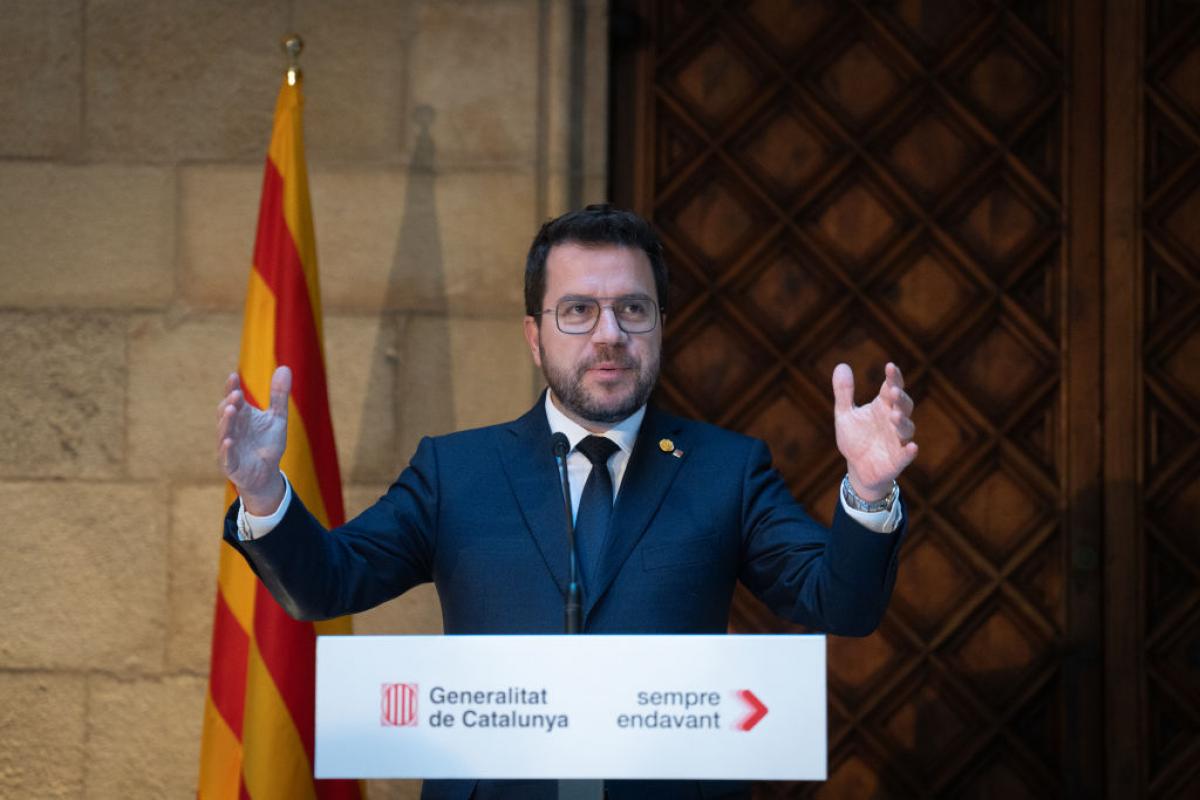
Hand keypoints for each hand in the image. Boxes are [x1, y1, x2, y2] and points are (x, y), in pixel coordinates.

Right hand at [217, 366, 290, 513]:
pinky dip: (226, 448)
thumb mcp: (277, 417)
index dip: (232, 387)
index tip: (234, 376)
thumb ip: (279, 395)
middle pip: (226, 412)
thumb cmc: (267, 443)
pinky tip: (229, 441)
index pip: (233, 397)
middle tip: (236, 394)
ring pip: (224, 431)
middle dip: (230, 403)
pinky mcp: (230, 463)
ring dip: (226, 421)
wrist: (266, 473)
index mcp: (241, 415)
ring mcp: (229, 445)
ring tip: (231, 409)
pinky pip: (226, 455)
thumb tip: (284, 367)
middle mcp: (231, 428)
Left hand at [832, 362, 917, 500]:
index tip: (890, 366)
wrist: (857, 468)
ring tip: (895, 415)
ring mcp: (897, 440)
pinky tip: (912, 447)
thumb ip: (844, 392)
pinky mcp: (898, 459)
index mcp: (882, 407)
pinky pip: (907, 455)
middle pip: (903, 405)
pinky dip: (910, 451)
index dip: (893, 378)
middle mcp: (893, 421)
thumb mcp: (844, 414)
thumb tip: (841, 365)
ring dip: (903, 421)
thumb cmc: (855, 438)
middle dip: (900, 398)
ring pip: (907, 428)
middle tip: (893, 390)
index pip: (891, 388)